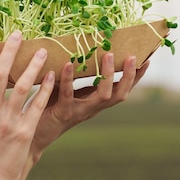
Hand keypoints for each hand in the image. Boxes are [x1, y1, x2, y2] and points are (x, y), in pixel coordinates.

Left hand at [30, 52, 148, 160]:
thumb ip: (74, 72)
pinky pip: (68, 95)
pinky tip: (66, 64)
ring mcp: (80, 111)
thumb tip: (78, 45)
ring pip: (103, 96)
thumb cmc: (49, 105)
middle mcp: (92, 107)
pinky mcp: (63, 112)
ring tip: (108, 56)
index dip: (136, 78)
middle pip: (120, 94)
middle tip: (131, 56)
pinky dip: (68, 79)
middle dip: (129, 76)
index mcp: (96, 101)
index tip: (147, 60)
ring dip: (108, 76)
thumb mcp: (66, 87)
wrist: (32, 135)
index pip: (123, 89)